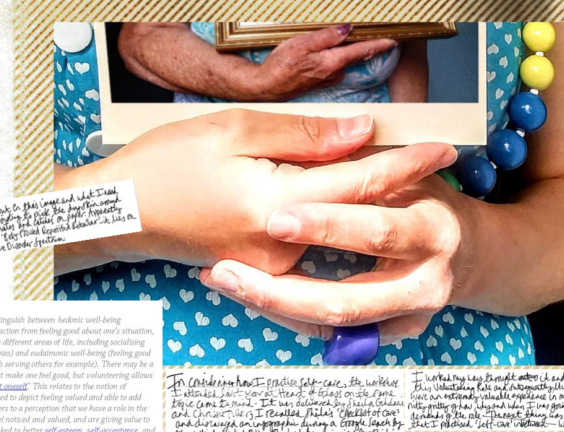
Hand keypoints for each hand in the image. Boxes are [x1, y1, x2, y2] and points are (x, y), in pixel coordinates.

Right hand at [63, 109, 456, 275]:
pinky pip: (314, 251)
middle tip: (434, 167)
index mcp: (277, 205)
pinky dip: (336, 232)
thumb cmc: (166, 166)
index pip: (360, 180)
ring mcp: (272, 266)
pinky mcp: (262, 271)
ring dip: (370, 210)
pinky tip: (347, 215)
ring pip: (340, 235)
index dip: (405, 162)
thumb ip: (302, 136)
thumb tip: (359, 134)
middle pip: (359, 215)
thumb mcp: (232, 130)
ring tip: (396, 186)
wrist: (122, 212)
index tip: (441, 150)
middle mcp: (282, 246)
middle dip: (401, 189)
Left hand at [199, 174, 477, 344]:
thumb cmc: (430, 204)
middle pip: (345, 300)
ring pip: (331, 326)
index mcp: (432, 230)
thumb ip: (372, 161)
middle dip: (280, 289)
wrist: (470, 256)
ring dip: (272, 306)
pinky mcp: (392, 335)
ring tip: (223, 280)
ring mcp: (409, 317)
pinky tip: (252, 296)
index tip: (276, 219)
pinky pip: (334, 335)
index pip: (374, 231)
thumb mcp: (409, 173)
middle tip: (226, 270)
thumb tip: (347, 129)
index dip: (325, 225)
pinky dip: (290, 317)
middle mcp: (426, 283)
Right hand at [252, 24, 398, 100]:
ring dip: (343, 52)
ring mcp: (328, 79)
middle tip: (370, 32)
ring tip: (336, 40)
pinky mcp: (320, 82)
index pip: (362, 50)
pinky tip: (321, 55)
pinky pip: (333, 67)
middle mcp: (334, 73)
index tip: (395, 38)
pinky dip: (332, 59)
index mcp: (332, 62)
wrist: (266, 86)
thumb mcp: (302, 44)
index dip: (380, 43)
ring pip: (342, 61)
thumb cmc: (280, 66)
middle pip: (354, 55)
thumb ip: (326, 37)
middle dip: (362, 45)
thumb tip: (347, 29)